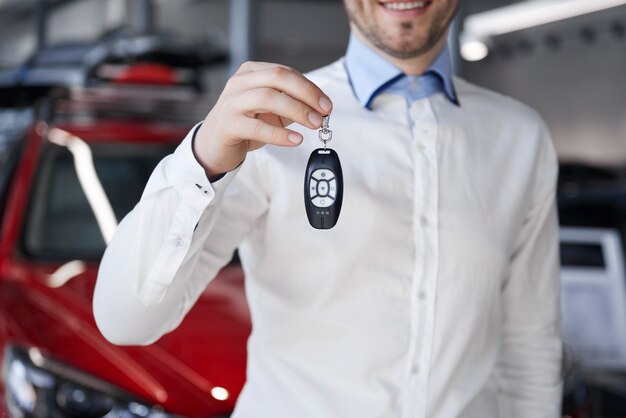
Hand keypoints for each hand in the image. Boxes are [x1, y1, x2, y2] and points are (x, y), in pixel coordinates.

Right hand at [194, 61, 332, 177]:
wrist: (213, 146)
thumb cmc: (245, 125)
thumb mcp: (271, 112)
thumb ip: (292, 106)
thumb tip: (322, 110)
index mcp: (252, 73)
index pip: (285, 72)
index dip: (309, 87)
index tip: (327, 104)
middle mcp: (240, 82)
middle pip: (277, 78)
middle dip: (306, 94)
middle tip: (324, 112)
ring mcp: (232, 102)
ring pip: (268, 98)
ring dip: (296, 110)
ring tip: (314, 124)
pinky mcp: (228, 124)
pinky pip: (257, 127)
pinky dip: (279, 134)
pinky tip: (296, 140)